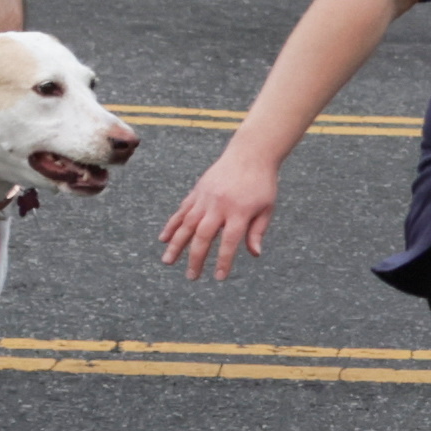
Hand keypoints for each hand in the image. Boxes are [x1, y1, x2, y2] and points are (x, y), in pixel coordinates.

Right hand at [159, 148, 281, 280]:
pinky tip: (163, 239)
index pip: (230, 242)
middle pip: (203, 236)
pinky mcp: (197, 191)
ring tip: (167, 261)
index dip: (223, 260)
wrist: (250, 153)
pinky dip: (172, 225)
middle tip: (191, 276)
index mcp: (240, 211)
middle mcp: (219, 205)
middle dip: (196, 258)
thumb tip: (255, 254)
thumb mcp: (267, 207)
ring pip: (186, 224)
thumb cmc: (262, 183)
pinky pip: (182, 211)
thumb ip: (258, 231)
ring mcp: (206, 198)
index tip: (218, 277)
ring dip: (176, 244)